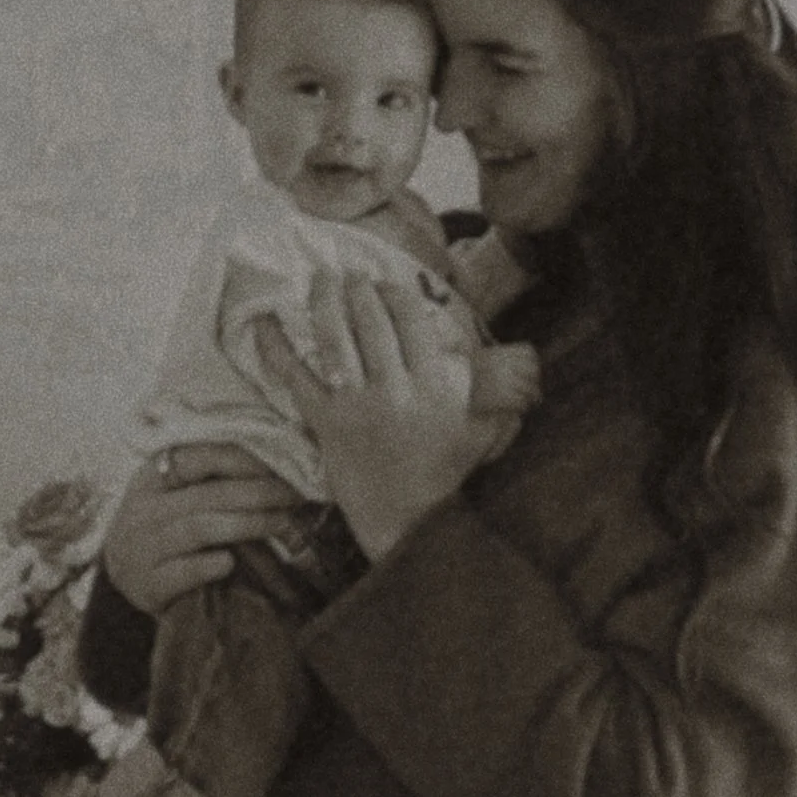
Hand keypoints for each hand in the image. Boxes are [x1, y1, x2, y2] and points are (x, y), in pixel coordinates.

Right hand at [99, 442, 307, 615]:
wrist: (126, 579)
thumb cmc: (167, 530)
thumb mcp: (178, 497)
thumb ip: (216, 482)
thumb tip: (282, 469)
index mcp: (153, 476)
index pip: (199, 457)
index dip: (243, 460)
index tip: (282, 465)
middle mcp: (143, 508)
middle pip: (209, 494)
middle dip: (259, 493)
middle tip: (294, 497)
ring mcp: (142, 547)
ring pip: (200, 528)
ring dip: (248, 524)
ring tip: (281, 524)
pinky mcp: (147, 584)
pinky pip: (182, 571)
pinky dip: (209, 565)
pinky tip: (230, 563)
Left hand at [250, 272, 511, 560]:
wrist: (407, 522)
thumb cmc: (447, 473)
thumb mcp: (485, 429)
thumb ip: (504, 391)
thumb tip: (530, 359)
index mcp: (436, 386)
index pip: (411, 321)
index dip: (396, 294)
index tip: (387, 284)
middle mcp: (396, 389)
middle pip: (371, 322)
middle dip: (358, 290)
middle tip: (349, 274)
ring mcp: (357, 405)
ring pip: (335, 338)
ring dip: (325, 302)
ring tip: (321, 280)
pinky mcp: (325, 423)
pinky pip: (295, 376)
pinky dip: (277, 347)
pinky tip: (266, 321)